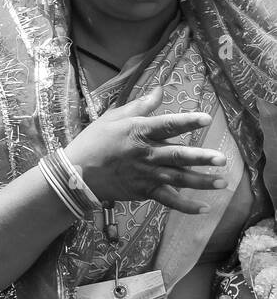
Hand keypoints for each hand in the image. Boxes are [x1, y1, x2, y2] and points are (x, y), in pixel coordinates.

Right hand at [65, 86, 226, 213]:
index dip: (187, 121)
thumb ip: (140, 106)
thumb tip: (160, 90)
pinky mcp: (144, 191)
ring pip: (178, 178)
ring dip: (201, 181)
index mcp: (138, 132)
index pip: (167, 125)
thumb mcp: (114, 117)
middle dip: (201, 158)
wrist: (77, 172)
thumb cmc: (94, 140)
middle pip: (178, 155)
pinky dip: (186, 206)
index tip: (206, 118)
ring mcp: (146, 174)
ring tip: (222, 182)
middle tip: (221, 159)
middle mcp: (145, 153)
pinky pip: (168, 200)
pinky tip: (203, 208)